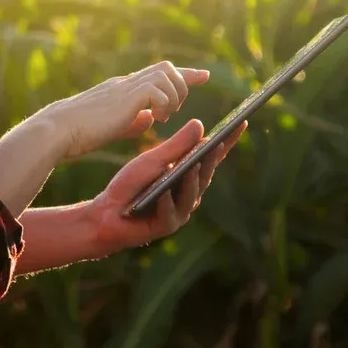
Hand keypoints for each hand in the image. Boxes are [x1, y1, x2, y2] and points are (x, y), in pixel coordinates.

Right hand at [35, 61, 209, 159]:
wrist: (58, 131)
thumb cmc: (77, 134)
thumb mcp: (112, 126)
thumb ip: (133, 122)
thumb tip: (150, 119)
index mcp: (122, 90)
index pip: (158, 74)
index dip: (184, 74)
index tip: (204, 75)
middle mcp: (126, 83)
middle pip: (167, 67)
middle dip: (182, 84)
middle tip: (175, 109)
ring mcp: (126, 88)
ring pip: (166, 75)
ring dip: (173, 96)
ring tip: (163, 116)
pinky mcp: (126, 97)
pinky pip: (158, 90)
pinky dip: (164, 104)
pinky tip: (155, 118)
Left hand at [83, 118, 246, 250]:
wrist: (106, 213)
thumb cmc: (130, 185)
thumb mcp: (152, 160)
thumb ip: (176, 146)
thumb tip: (200, 124)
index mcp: (188, 175)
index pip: (211, 155)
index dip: (227, 140)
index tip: (241, 121)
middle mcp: (189, 194)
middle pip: (205, 174)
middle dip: (212, 158)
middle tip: (218, 141)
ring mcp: (180, 211)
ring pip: (191, 194)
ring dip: (193, 180)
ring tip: (194, 163)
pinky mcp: (166, 226)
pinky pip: (169, 213)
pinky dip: (166, 204)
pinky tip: (162, 194)